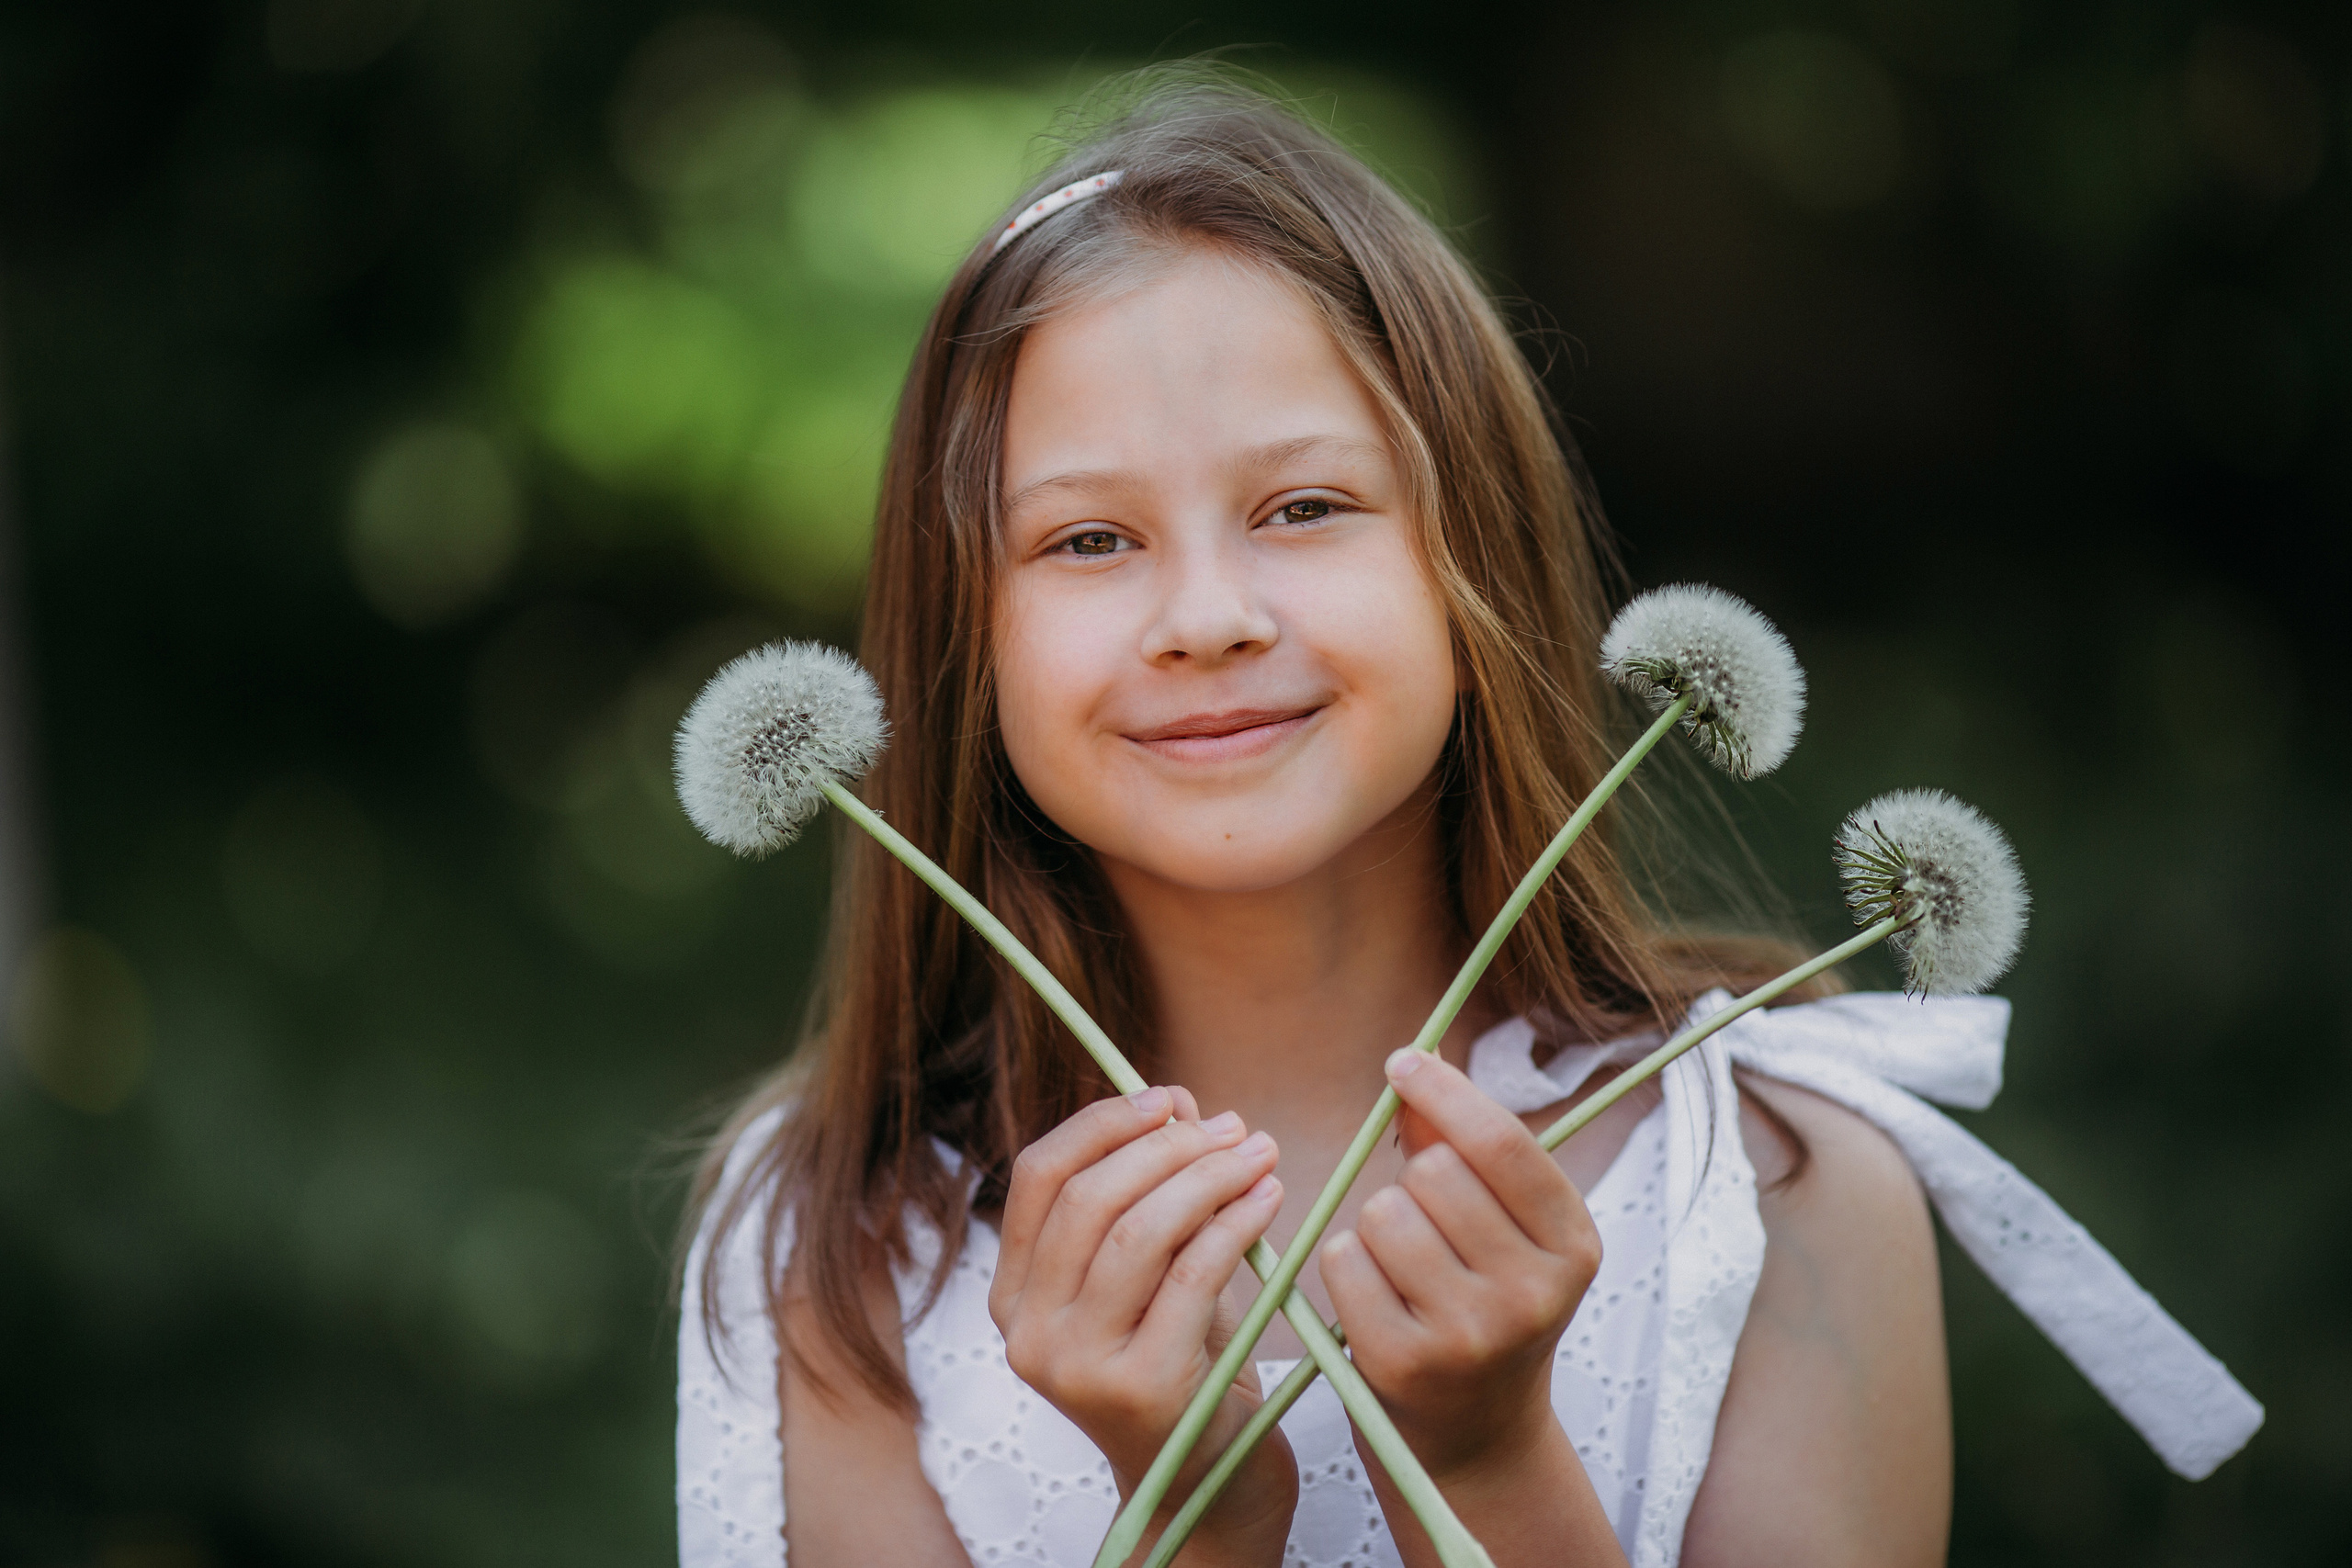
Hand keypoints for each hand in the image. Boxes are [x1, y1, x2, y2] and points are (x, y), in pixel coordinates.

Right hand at [990, 1086, 1297, 1564]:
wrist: (1210, 1484)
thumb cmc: (1186, 1363)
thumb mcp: (1154, 1274)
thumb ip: (1152, 1193)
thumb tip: (1179, 1100)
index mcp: (1013, 1296)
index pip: (1038, 1177)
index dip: (1103, 1123)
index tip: (1170, 1098)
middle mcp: (1028, 1333)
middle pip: (1090, 1198)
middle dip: (1169, 1147)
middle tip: (1234, 1127)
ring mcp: (1076, 1367)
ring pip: (1137, 1232)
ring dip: (1208, 1178)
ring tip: (1259, 1153)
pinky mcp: (1138, 1389)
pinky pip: (1190, 1277)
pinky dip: (1235, 1223)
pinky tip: (1270, 1198)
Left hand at [1320, 1049, 1600, 1483]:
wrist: (1477, 1433)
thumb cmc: (1487, 1301)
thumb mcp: (1505, 1227)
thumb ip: (1462, 1142)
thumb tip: (1416, 1064)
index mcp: (1573, 1246)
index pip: (1503, 1143)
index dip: (1446, 1090)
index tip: (1403, 1060)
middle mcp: (1532, 1294)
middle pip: (1433, 1172)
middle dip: (1415, 1179)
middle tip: (1430, 1225)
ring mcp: (1469, 1334)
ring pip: (1383, 1213)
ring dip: (1378, 1225)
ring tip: (1405, 1266)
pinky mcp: (1403, 1362)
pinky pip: (1344, 1261)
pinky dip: (1348, 1265)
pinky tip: (1377, 1297)